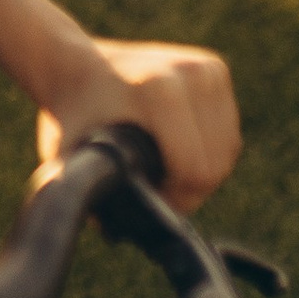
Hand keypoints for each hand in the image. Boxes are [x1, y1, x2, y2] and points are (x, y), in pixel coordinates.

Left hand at [35, 38, 240, 213]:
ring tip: (163, 169)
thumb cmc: (72, 115)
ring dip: (201, 170)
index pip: (197, 171)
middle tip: (155, 187)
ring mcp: (205, 67)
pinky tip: (179, 149)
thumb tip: (113, 233)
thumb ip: (85, 196)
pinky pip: (228, 131)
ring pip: (227, 149)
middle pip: (216, 164)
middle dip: (189, 188)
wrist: (76, 65)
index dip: (175, 199)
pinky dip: (211, 149)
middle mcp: (189, 72)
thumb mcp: (69, 158)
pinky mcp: (214, 68)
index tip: (147, 197)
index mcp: (159, 90)